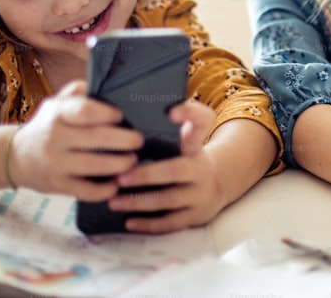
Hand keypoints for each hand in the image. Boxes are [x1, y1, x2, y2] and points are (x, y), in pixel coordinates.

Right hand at [8, 80, 141, 200]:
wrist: (15, 157)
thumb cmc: (46, 126)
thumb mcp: (56, 104)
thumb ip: (77, 91)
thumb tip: (102, 81)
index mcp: (57, 114)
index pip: (84, 110)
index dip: (107, 113)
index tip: (121, 116)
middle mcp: (55, 137)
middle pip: (96, 138)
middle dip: (124, 140)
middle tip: (139, 141)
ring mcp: (55, 163)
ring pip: (93, 165)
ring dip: (119, 164)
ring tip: (132, 161)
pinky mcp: (57, 185)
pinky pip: (85, 190)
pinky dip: (104, 189)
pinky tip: (117, 184)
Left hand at [107, 99, 223, 232]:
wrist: (217, 185)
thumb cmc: (189, 157)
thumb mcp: (189, 137)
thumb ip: (177, 119)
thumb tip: (165, 106)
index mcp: (195, 145)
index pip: (201, 121)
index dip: (188, 115)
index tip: (170, 112)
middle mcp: (200, 168)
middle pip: (176, 169)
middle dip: (146, 175)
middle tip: (118, 177)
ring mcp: (199, 194)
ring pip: (168, 200)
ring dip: (139, 202)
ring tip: (113, 201)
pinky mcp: (194, 216)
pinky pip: (171, 223)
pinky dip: (149, 225)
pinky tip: (129, 222)